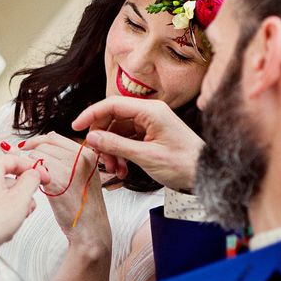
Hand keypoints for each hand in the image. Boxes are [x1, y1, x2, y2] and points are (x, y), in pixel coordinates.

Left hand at [0, 155, 49, 248]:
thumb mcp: (20, 199)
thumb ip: (31, 180)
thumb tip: (33, 174)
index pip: (14, 160)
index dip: (33, 168)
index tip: (43, 177)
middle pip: (4, 177)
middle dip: (21, 191)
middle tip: (30, 204)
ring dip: (10, 203)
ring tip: (17, 219)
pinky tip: (2, 225)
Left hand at [20, 132, 110, 251]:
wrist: (90, 227)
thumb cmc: (84, 206)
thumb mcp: (84, 175)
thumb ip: (68, 159)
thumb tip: (43, 143)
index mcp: (87, 154)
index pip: (54, 137)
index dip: (36, 141)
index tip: (24, 147)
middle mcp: (80, 158)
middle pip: (44, 145)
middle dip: (30, 153)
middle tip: (24, 164)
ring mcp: (69, 168)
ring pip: (37, 156)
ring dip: (30, 165)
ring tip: (33, 179)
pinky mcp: (57, 181)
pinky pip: (35, 169)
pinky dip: (30, 175)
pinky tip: (34, 186)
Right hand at [72, 97, 204, 191]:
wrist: (205, 175)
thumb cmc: (184, 164)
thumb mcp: (146, 156)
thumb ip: (117, 145)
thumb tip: (93, 138)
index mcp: (151, 111)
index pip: (112, 104)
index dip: (91, 115)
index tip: (76, 127)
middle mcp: (150, 113)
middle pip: (113, 118)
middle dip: (103, 138)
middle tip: (99, 157)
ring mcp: (150, 124)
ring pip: (118, 131)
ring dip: (112, 150)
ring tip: (115, 169)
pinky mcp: (151, 136)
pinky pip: (127, 140)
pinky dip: (121, 154)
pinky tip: (122, 170)